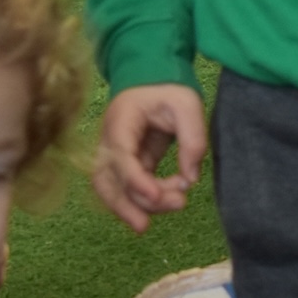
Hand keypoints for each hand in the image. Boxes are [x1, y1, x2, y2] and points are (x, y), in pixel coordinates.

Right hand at [91, 84, 206, 235]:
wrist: (154, 80)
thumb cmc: (168, 89)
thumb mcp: (187, 104)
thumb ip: (192, 138)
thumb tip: (190, 177)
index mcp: (121, 120)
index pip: (120, 154)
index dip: (134, 179)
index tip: (156, 195)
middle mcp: (109, 140)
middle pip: (105, 179)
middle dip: (128, 203)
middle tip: (162, 215)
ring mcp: (115, 154)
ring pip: (111, 189)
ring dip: (131, 208)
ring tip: (161, 217)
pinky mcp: (127, 165)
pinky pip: (127, 189)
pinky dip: (142, 201)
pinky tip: (164, 205)